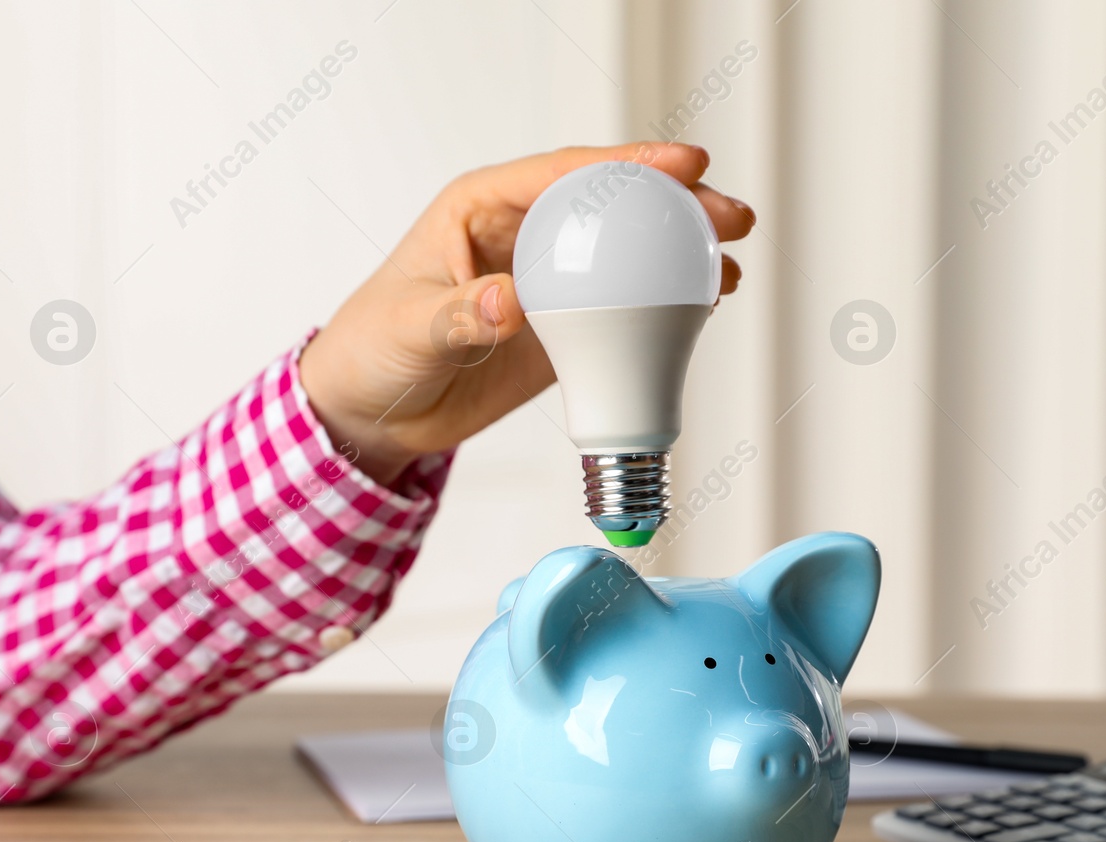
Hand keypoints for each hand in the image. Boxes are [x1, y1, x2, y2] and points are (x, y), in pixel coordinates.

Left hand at [298, 142, 755, 484]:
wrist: (374, 413)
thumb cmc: (374, 350)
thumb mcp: (411, 328)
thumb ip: (460, 315)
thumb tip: (510, 300)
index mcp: (482, 207)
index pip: (565, 172)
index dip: (628, 163)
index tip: (683, 163)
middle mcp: (525, 234)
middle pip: (613, 204)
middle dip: (676, 204)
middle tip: (728, 218)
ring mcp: (550, 280)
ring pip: (628, 252)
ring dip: (682, 254)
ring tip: (732, 265)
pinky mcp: (563, 326)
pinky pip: (624, 306)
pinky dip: (666, 305)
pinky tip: (703, 307)